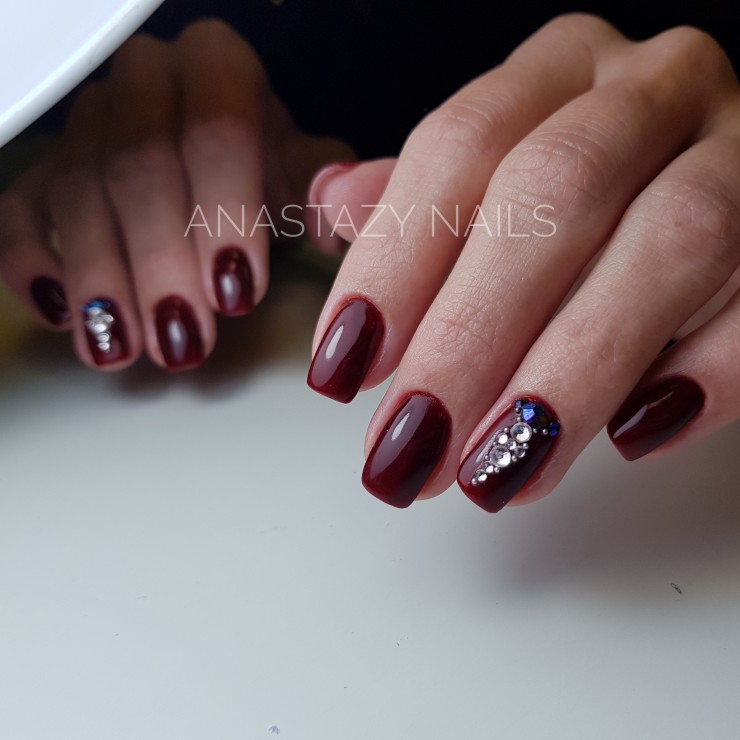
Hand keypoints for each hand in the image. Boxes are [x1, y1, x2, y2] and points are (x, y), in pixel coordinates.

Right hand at [0, 19, 351, 370]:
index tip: (237, 292)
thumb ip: (328, 187)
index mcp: (215, 69)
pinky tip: (64, 315)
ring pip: (77, 193)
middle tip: (184, 337)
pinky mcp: (46, 171)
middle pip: (138, 166)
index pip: (217, 130)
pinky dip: (33, 264)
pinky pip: (20, 212)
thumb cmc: (261, 166)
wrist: (209, 156)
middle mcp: (145, 84)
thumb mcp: (302, 172)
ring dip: (101, 278)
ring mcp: (88, 125)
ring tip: (126, 347)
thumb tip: (340, 210)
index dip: (224, 214)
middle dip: (161, 262)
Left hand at [306, 14, 739, 511]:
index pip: (459, 147)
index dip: (393, 263)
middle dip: (469, 337)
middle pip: (552, 196)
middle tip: (409, 446)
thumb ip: (418, 199)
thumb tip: (334, 211)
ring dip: (569, 376)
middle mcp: (652, 92)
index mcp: (557, 71)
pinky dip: (704, 375)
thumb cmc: (582, 193)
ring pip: (668, 245)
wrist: (712, 177)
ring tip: (495, 472)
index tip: (343, 370)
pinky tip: (633, 437)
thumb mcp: (493, 178)